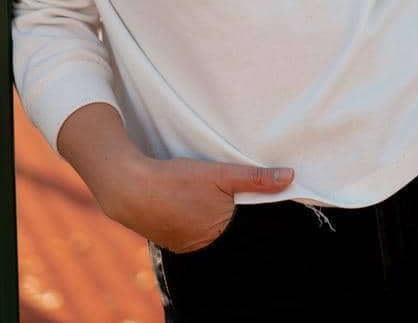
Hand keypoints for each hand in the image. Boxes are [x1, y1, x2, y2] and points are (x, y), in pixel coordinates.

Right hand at [95, 153, 294, 253]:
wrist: (128, 188)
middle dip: (228, 214)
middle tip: (218, 194)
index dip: (247, 210)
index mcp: (220, 232)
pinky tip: (186, 204)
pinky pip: (188, 231)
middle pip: (225, 229)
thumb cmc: (176, 180)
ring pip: (206, 229)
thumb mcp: (219, 173)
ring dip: (208, 216)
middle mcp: (202, 245)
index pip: (246, 225)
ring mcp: (183, 244)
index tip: (245, 199)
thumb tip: (290, 177)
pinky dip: (191, 218)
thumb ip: (255, 178)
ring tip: (202, 197)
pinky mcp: (168, 239)